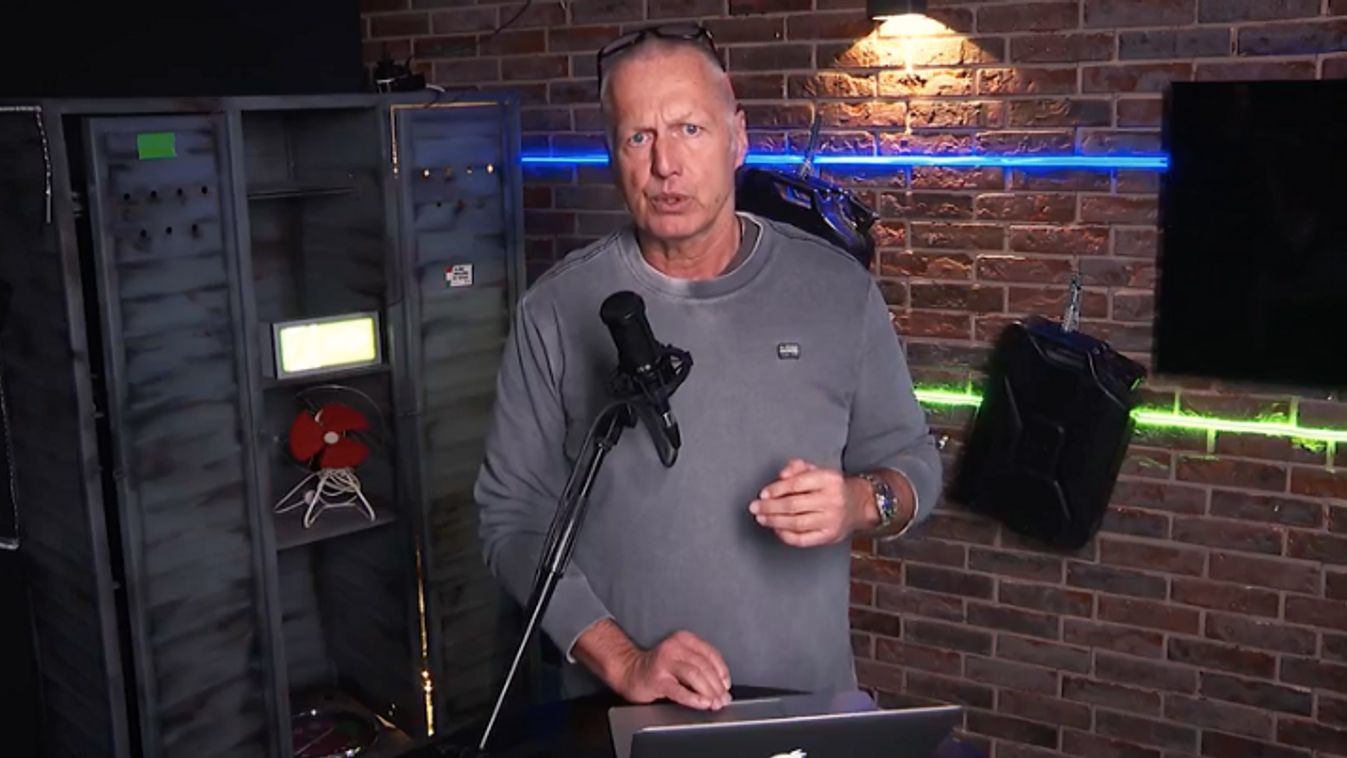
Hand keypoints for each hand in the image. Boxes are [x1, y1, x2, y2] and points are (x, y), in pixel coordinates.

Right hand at [611, 630, 731, 710]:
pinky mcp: (657, 679)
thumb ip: (699, 665)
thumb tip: (721, 686)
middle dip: (717, 686)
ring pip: (695, 676)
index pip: (710, 653)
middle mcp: (674, 647)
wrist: (629, 672)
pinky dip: (694, 698)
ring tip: (715, 703)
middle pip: (704, 666)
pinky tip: (702, 704)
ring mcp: (665, 662)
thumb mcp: (681, 658)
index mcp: (683, 639)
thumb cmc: (658, 668)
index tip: (726, 685)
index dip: (722, 671)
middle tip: (723, 699)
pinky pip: (680, 690)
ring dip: (709, 692)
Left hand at [750, 459, 874, 547]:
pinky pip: (803, 539)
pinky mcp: (829, 536)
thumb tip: (781, 475)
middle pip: (794, 505)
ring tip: (761, 518)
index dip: (776, 489)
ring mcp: (831, 520)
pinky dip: (786, 536)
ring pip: (796, 523)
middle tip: (754, 507)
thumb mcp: (818, 470)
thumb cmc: (833, 487)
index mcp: (829, 479)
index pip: (797, 484)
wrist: (859, 504)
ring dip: (774, 522)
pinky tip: (777, 529)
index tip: (763, 494)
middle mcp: (832, 500)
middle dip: (770, 507)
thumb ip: (797, 467)